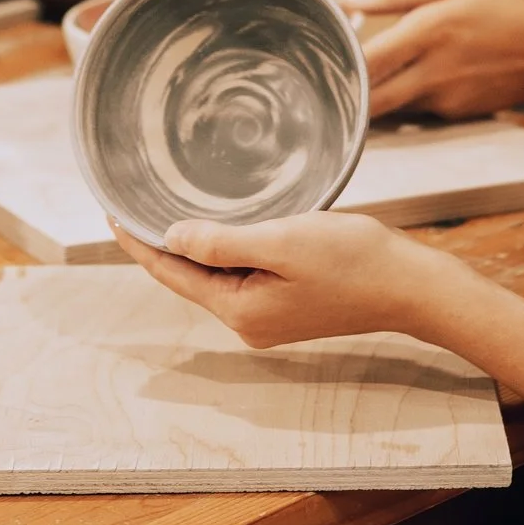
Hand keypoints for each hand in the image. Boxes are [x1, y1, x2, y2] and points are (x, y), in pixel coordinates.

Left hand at [112, 211, 454, 348]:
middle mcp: (248, 322)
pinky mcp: (288, 305)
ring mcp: (268, 317)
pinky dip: (225, 250)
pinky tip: (223, 227)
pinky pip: (241, 275)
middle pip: (190, 278)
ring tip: (169, 208)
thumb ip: (222, 242)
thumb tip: (171, 236)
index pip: (172, 274)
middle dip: (162, 243)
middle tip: (134, 202)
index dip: (140, 242)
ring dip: (195, 245)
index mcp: (239, 310)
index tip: (112, 212)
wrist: (410, 286)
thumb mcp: (282, 242)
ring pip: (216, 276)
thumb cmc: (353, 261)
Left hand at [343, 0, 523, 119]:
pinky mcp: (454, 113)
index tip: (317, 60)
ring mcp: (444, 98)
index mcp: (427, 30)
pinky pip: (414, 109)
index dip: (338, 67)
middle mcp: (432, 70)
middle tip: (326, 80)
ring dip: (371, 97)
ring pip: (389, 107)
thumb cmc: (504, 6)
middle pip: (371, 98)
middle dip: (346, 94)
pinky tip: (407, 80)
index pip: (367, 61)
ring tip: (360, 77)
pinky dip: (402, 98)